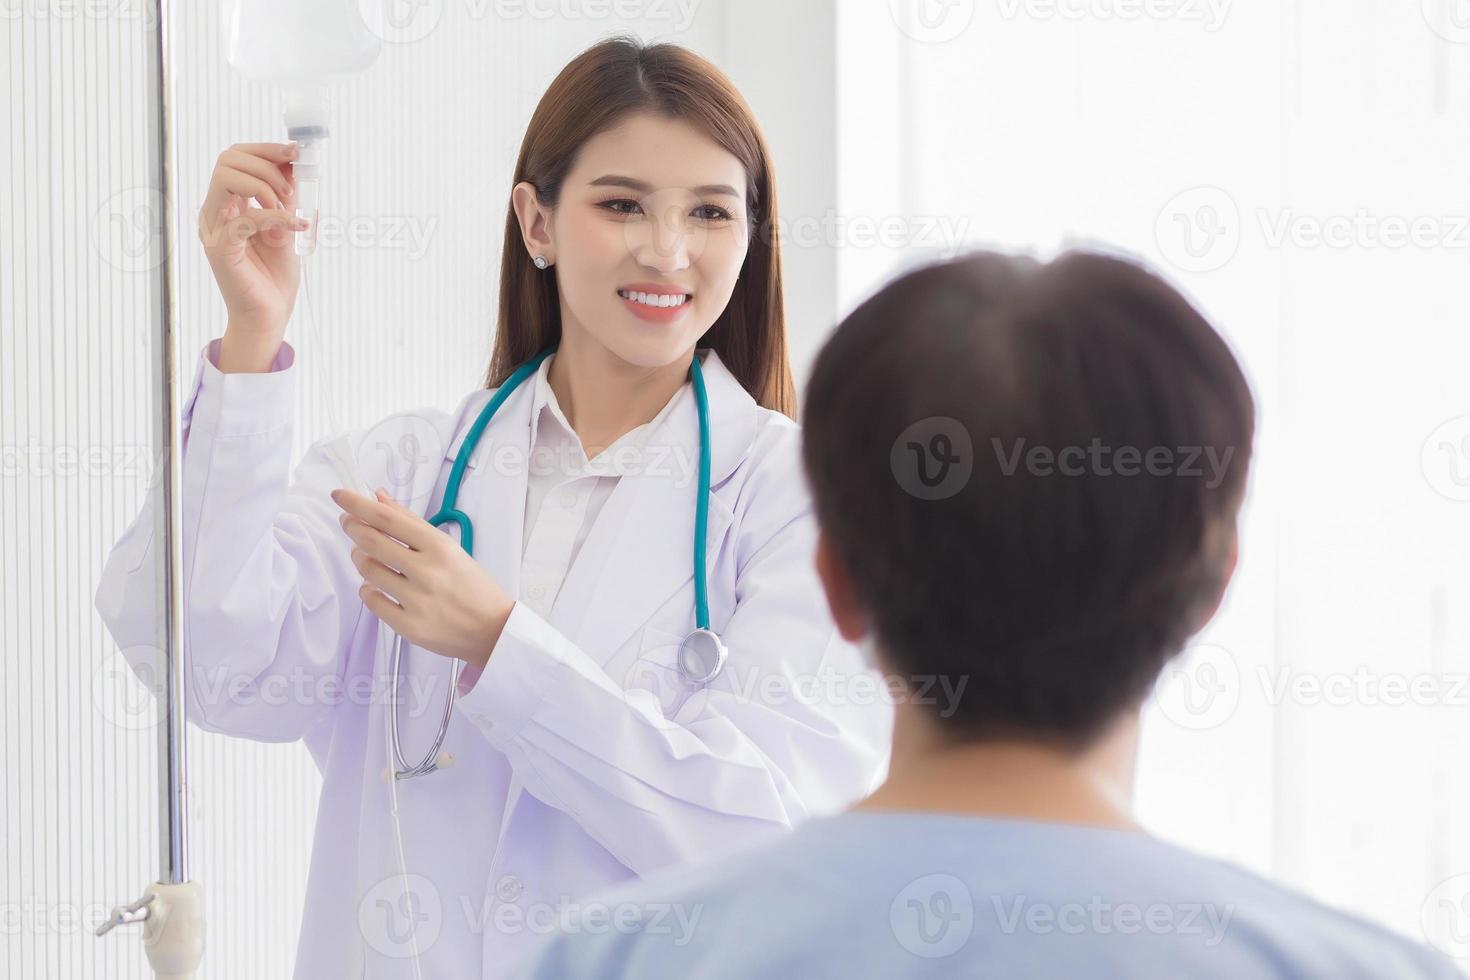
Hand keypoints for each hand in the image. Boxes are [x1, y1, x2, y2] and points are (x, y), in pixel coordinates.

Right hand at [199, 142, 307, 335]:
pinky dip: (275, 217)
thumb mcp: (287, 224)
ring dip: (265, 186)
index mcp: (228, 203)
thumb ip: (286, 195)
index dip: (265, 149)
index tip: (295, 153)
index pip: (235, 157)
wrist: (271, 313)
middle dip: (267, 166)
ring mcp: (214, 229)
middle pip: (227, 160)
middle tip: (290, 191)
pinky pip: (244, 218)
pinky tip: (297, 226)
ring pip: (227, 178)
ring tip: (288, 207)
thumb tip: (295, 160)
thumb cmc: (276, 273)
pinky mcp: (221, 249)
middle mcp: (215, 212)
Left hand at [333, 487, 515, 670]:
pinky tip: (374, 585)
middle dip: (352, 527)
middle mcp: (427, 571)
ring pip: (368, 570)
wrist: (493, 629)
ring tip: (365, 555)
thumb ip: (411, 522)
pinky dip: (367, 589)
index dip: (358, 504)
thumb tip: (380, 497)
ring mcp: (417, 600)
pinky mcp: (409, 626)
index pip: (388, 519)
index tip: (340, 496)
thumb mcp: (449, 547)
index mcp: (439, 547)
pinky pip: (372, 601)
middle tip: (348, 522)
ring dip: (359, 557)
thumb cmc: (473, 586)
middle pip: (371, 542)